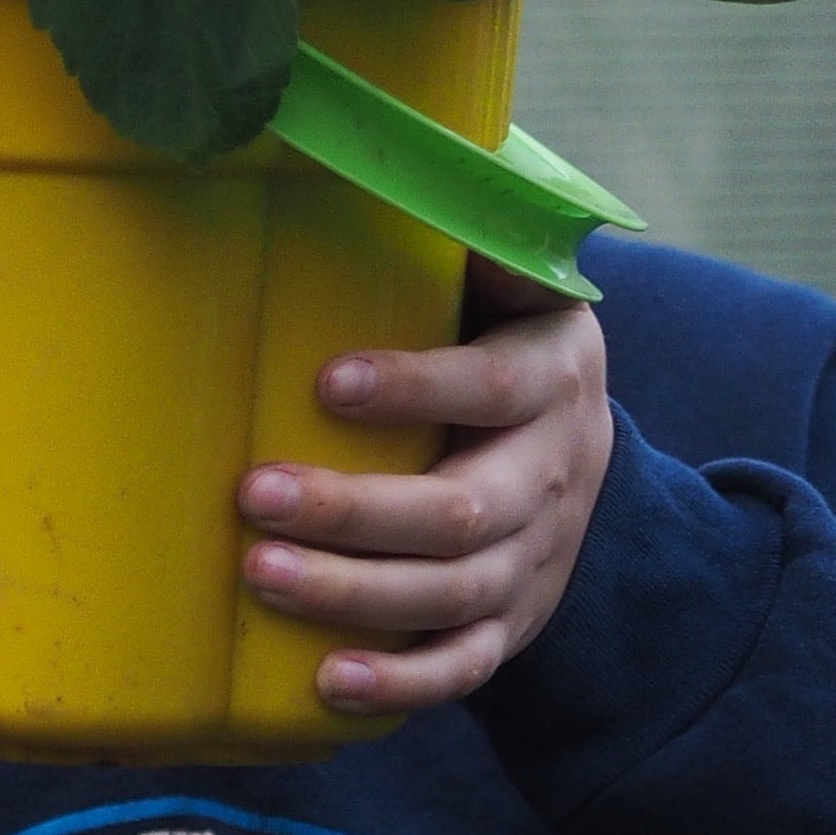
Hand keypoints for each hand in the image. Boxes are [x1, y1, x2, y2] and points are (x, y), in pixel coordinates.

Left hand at [236, 262, 612, 717]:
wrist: (584, 453)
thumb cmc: (502, 343)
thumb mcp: (509, 280)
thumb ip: (461, 230)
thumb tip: (376, 148)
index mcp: (551, 378)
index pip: (491, 388)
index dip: (418, 387)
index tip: (327, 381)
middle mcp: (553, 475)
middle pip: (464, 512)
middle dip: (357, 512)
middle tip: (252, 496)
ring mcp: (534, 561)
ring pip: (454, 597)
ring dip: (356, 596)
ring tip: (258, 574)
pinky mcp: (511, 624)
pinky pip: (465, 670)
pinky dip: (402, 686)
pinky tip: (328, 685)